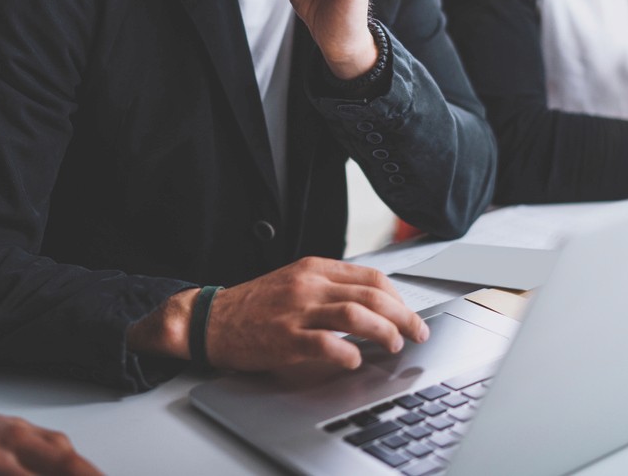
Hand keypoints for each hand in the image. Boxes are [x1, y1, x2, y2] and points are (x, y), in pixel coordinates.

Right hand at [207, 257, 429, 370]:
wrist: (211, 319)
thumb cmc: (254, 305)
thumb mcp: (294, 281)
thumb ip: (329, 286)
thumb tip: (372, 303)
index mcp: (314, 269)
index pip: (371, 276)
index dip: (398, 297)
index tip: (409, 313)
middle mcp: (309, 285)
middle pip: (371, 294)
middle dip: (403, 315)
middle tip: (416, 333)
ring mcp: (296, 311)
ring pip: (355, 314)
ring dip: (383, 331)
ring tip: (394, 345)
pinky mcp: (284, 338)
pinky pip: (325, 343)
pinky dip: (347, 352)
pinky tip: (355, 359)